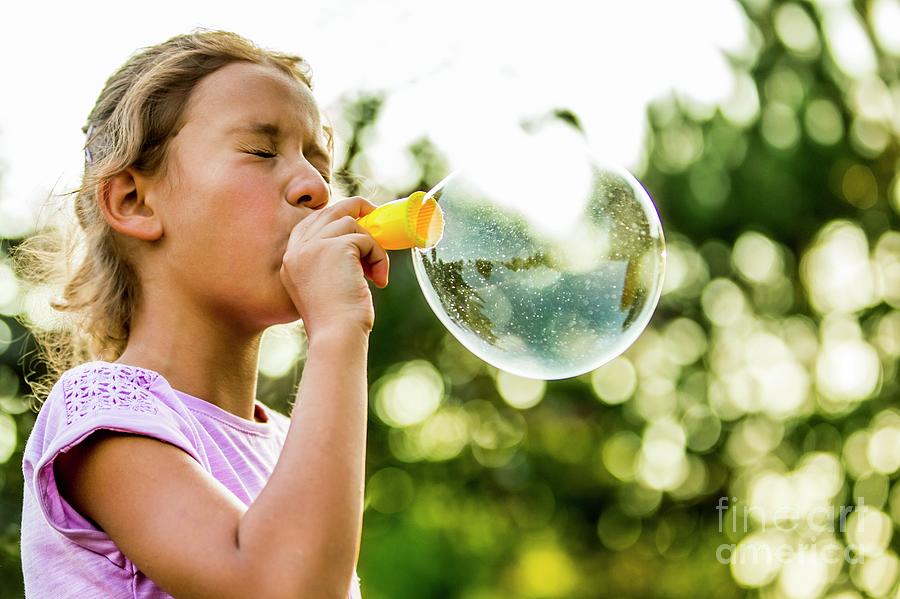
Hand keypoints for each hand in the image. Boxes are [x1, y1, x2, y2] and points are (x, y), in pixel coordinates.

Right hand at [279, 196, 389, 339]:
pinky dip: (379, 257)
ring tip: (375, 273)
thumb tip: (357, 244)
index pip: (310, 223)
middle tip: (375, 218)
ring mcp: (313, 246)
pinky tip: (379, 280)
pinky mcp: (335, 248)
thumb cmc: (336, 322)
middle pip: (329, 211)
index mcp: (291, 260)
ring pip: (351, 223)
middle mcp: (297, 250)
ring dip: (371, 245)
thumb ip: (329, 263)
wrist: (336, 337)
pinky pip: (366, 239)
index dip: (334, 219)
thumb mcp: (324, 287)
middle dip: (356, 209)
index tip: (356, 227)